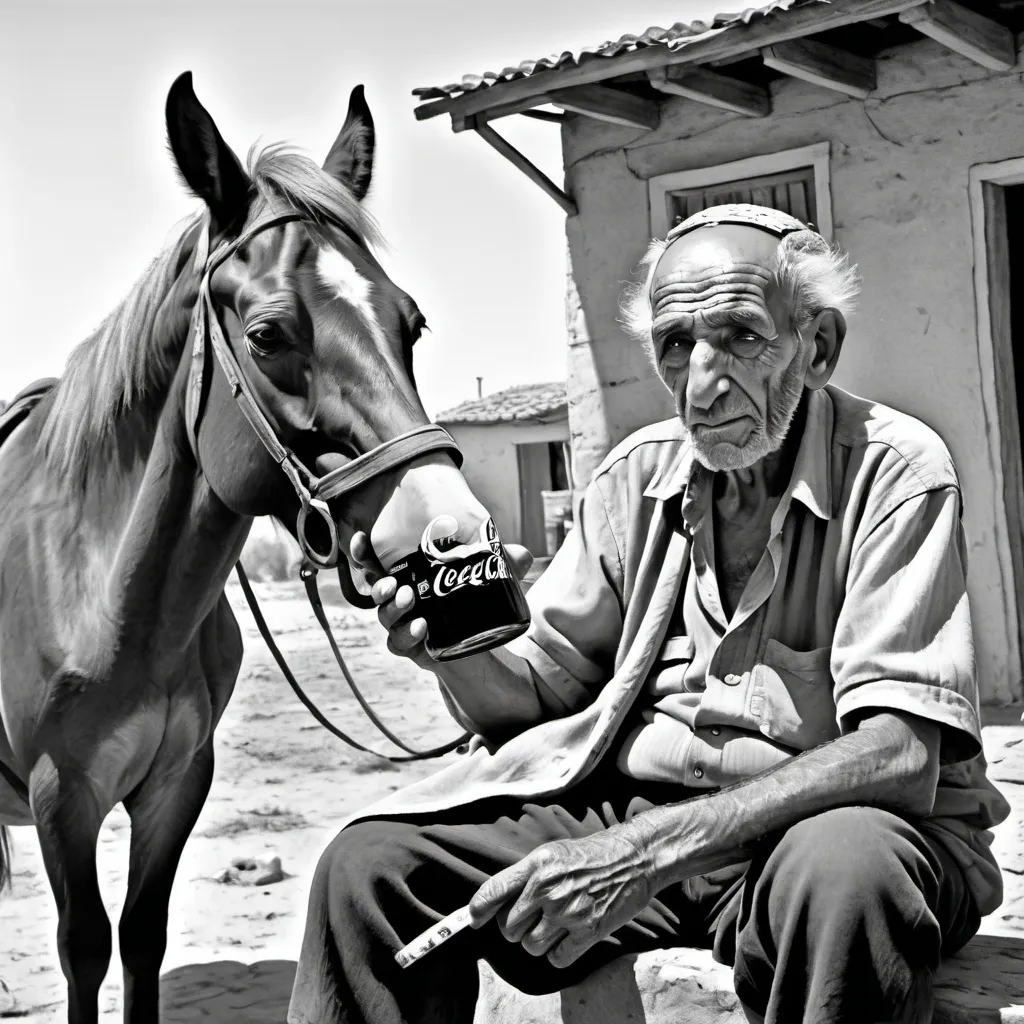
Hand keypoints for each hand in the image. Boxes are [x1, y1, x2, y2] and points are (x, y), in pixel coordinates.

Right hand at [348, 532, 533, 666]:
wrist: (473, 644)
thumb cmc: (468, 602)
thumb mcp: (484, 580)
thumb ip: (501, 565)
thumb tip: (521, 554)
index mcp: (407, 576)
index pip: (377, 562)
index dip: (363, 551)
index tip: (360, 537)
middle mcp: (398, 599)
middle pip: (377, 590)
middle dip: (381, 586)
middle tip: (396, 584)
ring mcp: (401, 624)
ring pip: (385, 616)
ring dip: (394, 609)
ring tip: (411, 601)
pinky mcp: (409, 646)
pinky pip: (397, 643)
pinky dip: (407, 635)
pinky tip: (422, 628)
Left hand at [468, 828, 653, 967]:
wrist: (634, 858)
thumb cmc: (591, 855)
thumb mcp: (553, 853)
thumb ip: (525, 875)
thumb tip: (494, 904)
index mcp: (537, 864)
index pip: (492, 891)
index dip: (478, 910)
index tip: (475, 920)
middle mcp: (548, 887)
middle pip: (509, 928)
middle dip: (516, 927)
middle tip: (534, 917)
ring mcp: (569, 911)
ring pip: (530, 946)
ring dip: (538, 942)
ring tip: (555, 925)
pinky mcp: (589, 931)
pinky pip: (556, 959)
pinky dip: (559, 953)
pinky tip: (570, 937)